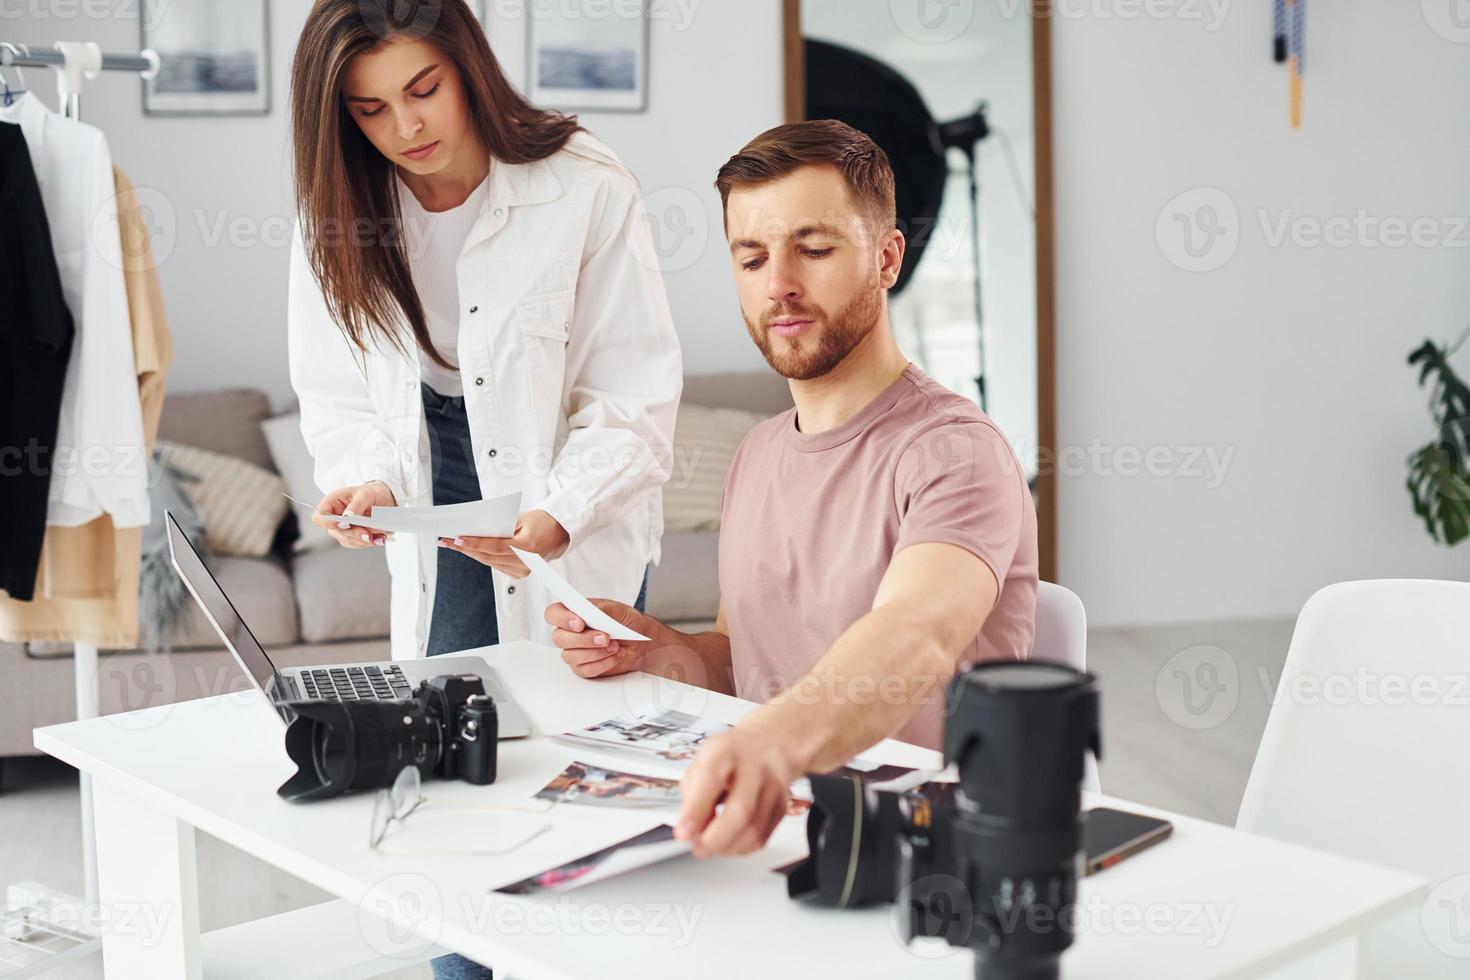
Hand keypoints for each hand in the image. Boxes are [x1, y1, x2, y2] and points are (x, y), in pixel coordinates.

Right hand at [313, 481, 395, 548]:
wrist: (383, 498)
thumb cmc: (370, 492)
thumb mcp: (365, 494)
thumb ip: (356, 505)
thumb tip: (347, 516)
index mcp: (331, 503)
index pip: (319, 518)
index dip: (328, 523)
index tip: (344, 524)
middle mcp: (334, 518)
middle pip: (336, 532)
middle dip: (354, 534)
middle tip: (368, 535)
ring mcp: (342, 529)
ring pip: (348, 541)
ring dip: (364, 541)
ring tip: (380, 537)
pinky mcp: (353, 536)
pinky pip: (358, 544)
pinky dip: (370, 542)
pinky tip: (380, 539)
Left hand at [439, 509, 568, 577]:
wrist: (558, 534)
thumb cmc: (541, 522)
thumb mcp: (520, 518)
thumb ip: (499, 526)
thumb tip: (474, 529)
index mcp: (529, 547)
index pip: (496, 546)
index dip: (475, 543)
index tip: (457, 539)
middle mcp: (526, 563)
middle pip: (488, 556)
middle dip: (465, 547)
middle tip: (445, 540)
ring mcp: (522, 571)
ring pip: (488, 562)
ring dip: (469, 552)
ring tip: (451, 544)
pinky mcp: (518, 574)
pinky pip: (494, 565)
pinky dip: (481, 556)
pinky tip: (468, 549)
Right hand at [544, 600, 652, 677]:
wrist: (642, 642)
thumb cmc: (627, 623)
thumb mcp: (619, 610)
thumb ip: (602, 609)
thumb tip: (588, 611)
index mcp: (573, 613)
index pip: (553, 614)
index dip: (562, 619)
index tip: (580, 623)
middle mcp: (570, 633)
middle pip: (559, 638)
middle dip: (583, 639)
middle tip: (605, 637)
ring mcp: (575, 651)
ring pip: (570, 656)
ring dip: (595, 652)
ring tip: (615, 645)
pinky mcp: (583, 668)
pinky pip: (585, 669)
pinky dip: (603, 663)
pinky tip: (615, 655)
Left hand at [675, 725, 808, 857]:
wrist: (770, 743)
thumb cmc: (730, 754)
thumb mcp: (702, 761)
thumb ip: (692, 793)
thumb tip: (691, 829)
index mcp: (726, 751)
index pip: (710, 779)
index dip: (695, 811)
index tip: (683, 832)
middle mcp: (754, 766)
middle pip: (742, 810)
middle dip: (715, 838)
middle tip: (698, 847)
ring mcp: (773, 787)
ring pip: (754, 830)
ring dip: (727, 846)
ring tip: (711, 845)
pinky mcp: (782, 807)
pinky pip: (762, 837)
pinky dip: (741, 847)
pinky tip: (729, 841)